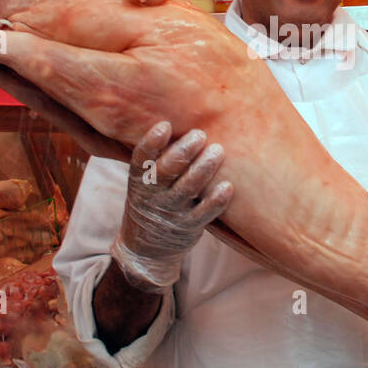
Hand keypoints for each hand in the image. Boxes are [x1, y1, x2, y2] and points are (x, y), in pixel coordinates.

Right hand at [110, 121, 233, 291]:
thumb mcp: (143, 182)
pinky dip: (216, 200)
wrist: (146, 249)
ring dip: (204, 169)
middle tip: (200, 134)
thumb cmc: (151, 202)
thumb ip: (157, 158)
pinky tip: (229, 186)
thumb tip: (180, 117)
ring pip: (187, 189)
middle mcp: (152, 196)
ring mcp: (170, 212)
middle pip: (166, 171)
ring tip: (218, 151)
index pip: (141, 159)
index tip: (165, 126)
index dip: (152, 142)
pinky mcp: (189, 227)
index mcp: (139, 180)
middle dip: (184, 151)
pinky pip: (204, 213)